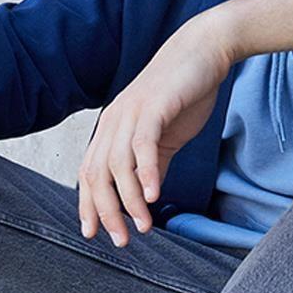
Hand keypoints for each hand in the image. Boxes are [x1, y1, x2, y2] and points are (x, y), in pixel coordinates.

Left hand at [78, 20, 233, 248]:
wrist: (203, 52)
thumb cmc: (182, 94)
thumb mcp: (163, 137)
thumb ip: (152, 165)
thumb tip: (147, 196)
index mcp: (111, 129)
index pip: (89, 173)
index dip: (89, 205)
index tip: (94, 233)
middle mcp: (113, 121)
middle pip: (97, 175)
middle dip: (107, 212)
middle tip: (121, 240)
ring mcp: (130, 113)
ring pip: (118, 166)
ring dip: (130, 201)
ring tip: (143, 226)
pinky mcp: (153, 107)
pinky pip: (143, 146)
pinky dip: (147, 173)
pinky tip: (155, 197)